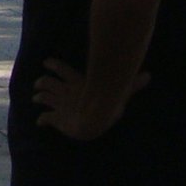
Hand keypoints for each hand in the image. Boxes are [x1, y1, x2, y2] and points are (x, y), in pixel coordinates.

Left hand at [26, 59, 149, 141]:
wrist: (92, 121)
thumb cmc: (106, 104)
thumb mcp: (121, 92)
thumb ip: (133, 84)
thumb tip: (150, 75)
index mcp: (76, 82)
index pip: (61, 68)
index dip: (52, 65)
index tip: (46, 62)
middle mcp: (64, 91)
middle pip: (46, 82)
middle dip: (40, 83)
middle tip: (37, 84)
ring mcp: (59, 105)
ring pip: (42, 97)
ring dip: (38, 97)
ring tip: (35, 99)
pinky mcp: (56, 119)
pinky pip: (45, 118)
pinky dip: (41, 120)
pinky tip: (40, 122)